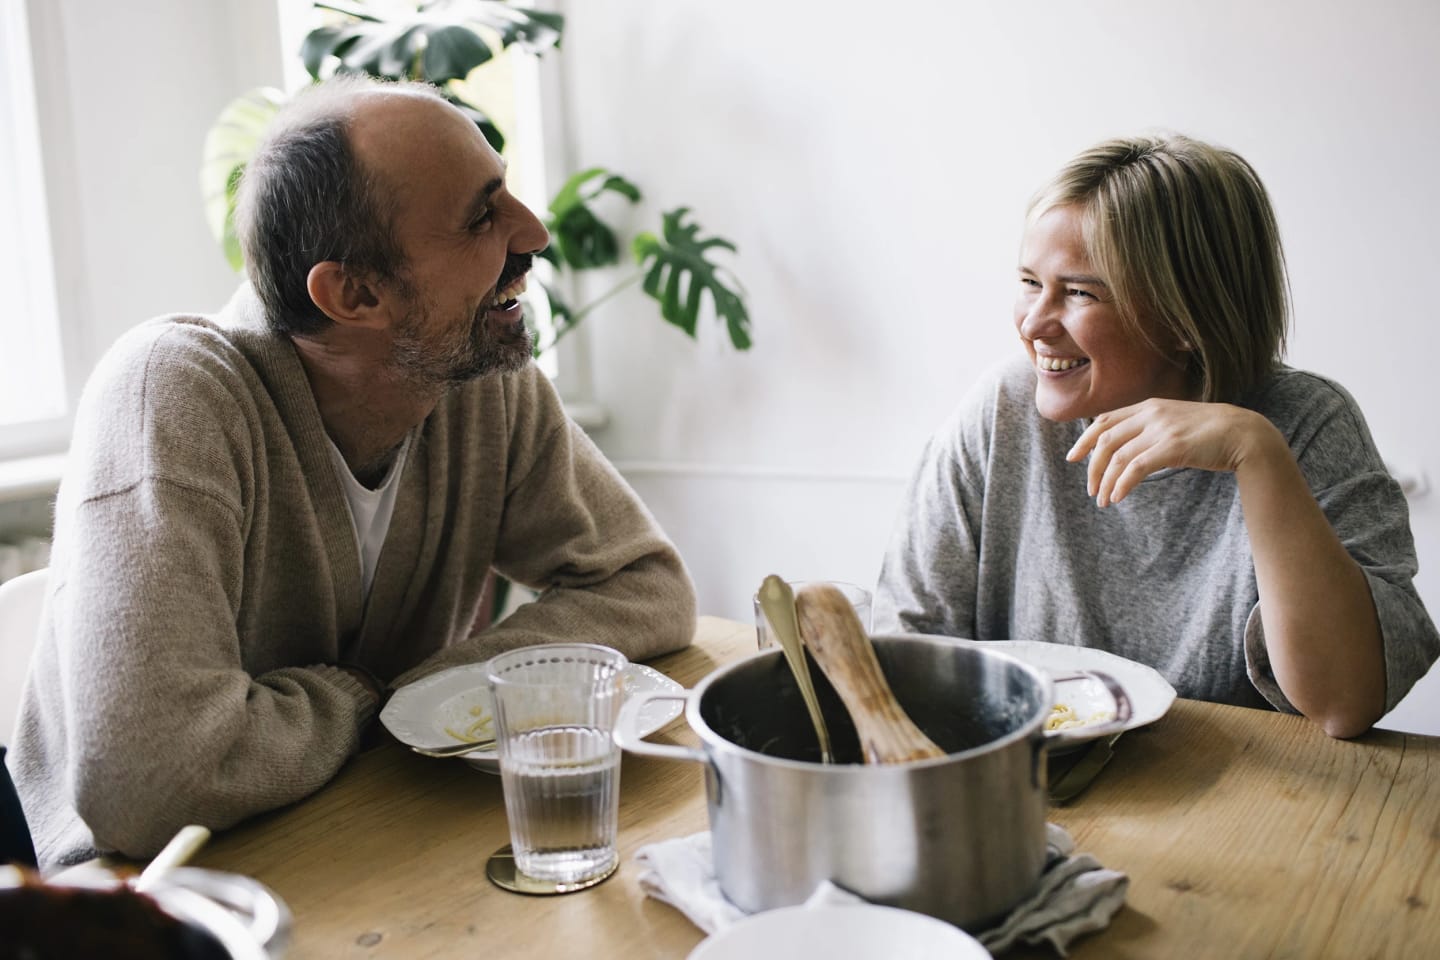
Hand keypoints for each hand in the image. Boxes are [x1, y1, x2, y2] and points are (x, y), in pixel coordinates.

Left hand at [1065, 399, 1280, 506]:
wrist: (1244, 433)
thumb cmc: (1210, 433)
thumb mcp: (1175, 422)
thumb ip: (1151, 429)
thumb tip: (1128, 448)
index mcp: (1148, 406)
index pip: (1104, 421)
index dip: (1084, 439)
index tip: (1073, 457)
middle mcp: (1151, 414)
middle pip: (1105, 440)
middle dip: (1093, 468)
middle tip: (1091, 489)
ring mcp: (1161, 429)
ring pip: (1117, 457)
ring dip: (1106, 482)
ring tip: (1103, 500)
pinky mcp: (1172, 447)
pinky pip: (1135, 468)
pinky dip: (1121, 485)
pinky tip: (1117, 497)